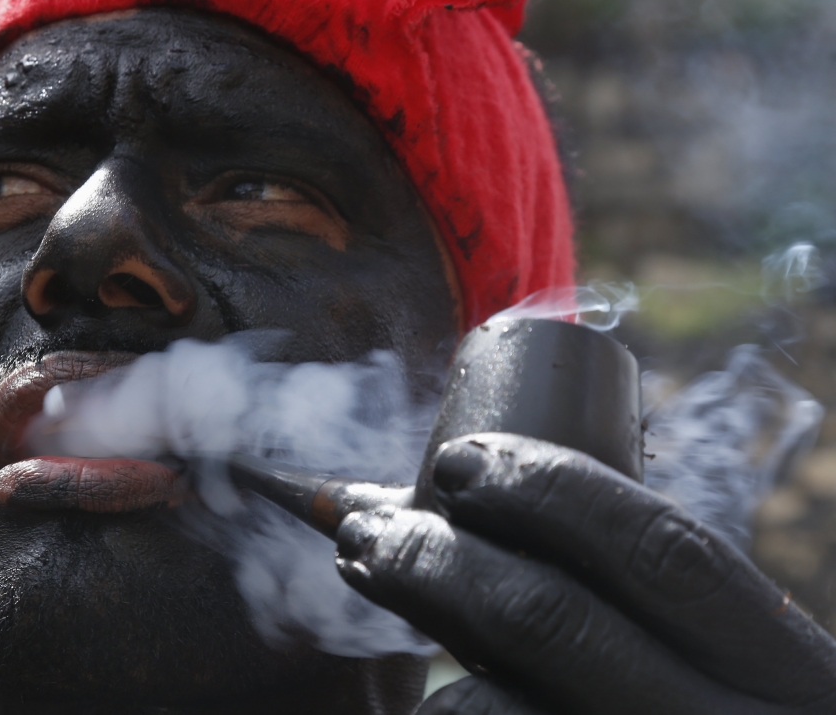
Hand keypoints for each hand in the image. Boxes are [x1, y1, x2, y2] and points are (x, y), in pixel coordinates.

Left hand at [334, 433, 835, 714]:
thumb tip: (475, 500)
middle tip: (367, 534)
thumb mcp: (729, 681)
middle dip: (436, 563)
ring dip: (421, 671)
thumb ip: (643, 614)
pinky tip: (428, 711)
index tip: (458, 460)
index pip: (664, 551)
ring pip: (492, 711)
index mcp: (783, 674)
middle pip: (549, 621)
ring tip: (388, 635)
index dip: (550, 490)